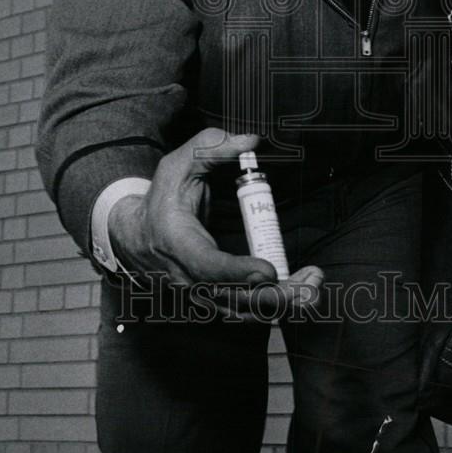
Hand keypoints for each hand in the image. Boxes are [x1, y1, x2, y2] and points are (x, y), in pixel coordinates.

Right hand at [108, 127, 322, 317]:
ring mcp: (201, 295)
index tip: (268, 271)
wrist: (136, 237)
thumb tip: (250, 141)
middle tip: (312, 282)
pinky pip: (248, 311)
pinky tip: (303, 288)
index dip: (238, 273)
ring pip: (245, 312)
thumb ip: (212, 148)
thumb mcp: (179, 164)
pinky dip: (277, 305)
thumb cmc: (162, 198)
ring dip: (285, 303)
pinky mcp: (215, 300)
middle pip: (234, 299)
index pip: (207, 267)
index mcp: (179, 244)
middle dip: (277, 296)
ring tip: (315, 283)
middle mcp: (189, 279)